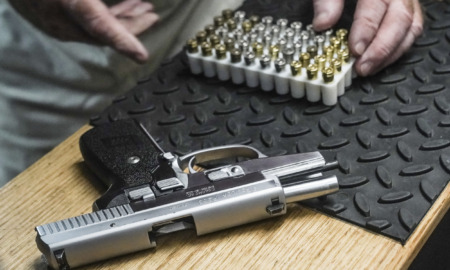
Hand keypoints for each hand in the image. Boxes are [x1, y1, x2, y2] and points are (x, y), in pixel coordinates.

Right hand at [10, 0, 158, 62]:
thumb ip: (98, 5)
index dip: (124, 41)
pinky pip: (84, 24)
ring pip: (96, 28)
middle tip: (152, 15)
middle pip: (105, 31)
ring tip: (142, 8)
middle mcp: (61, 19)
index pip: (102, 28)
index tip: (142, 56)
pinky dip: (105, 17)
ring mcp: (54, 22)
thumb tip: (132, 2)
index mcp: (70, 4)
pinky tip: (118, 6)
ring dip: (122, 18)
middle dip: (133, 24)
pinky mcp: (50, 20)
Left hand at [312, 0, 422, 75]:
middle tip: (362, 67)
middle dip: (381, 48)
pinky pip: (412, 31)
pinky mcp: (410, 10)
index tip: (355, 49)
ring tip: (370, 69)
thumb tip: (322, 24)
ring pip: (411, 28)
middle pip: (401, 19)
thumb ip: (327, 1)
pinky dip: (398, 50)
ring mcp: (409, 0)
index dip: (366, 29)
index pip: (376, 5)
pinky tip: (381, 62)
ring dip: (391, 54)